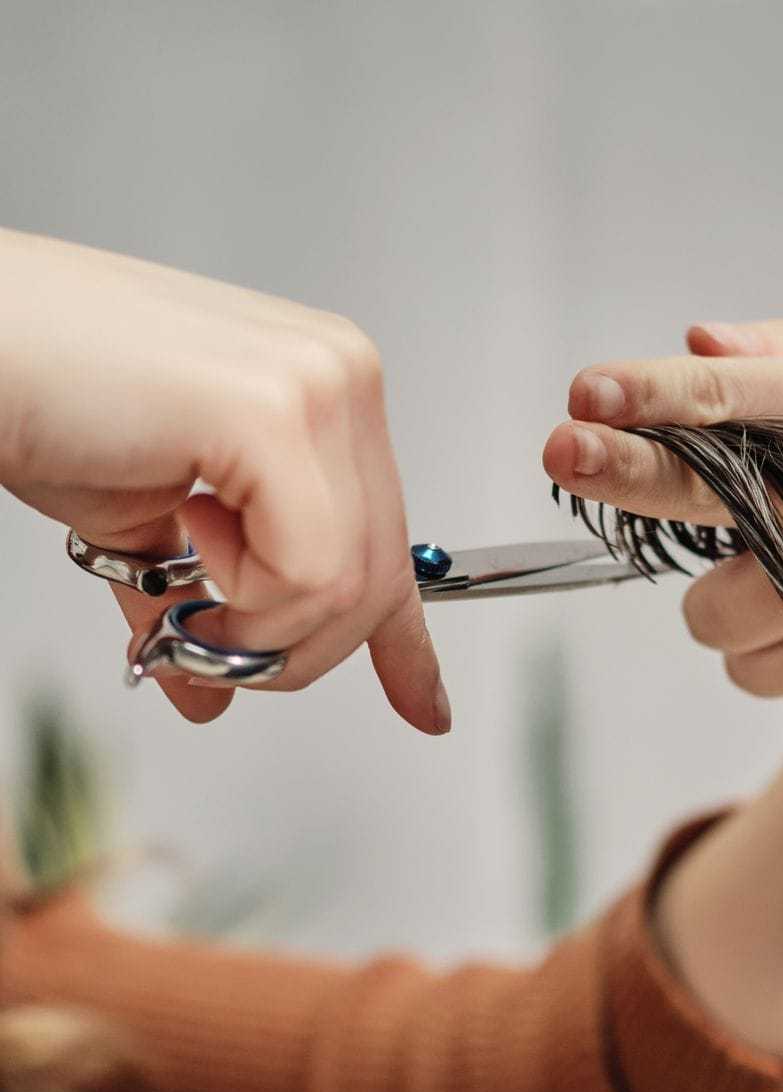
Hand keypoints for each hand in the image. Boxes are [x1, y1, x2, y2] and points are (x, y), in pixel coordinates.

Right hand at [0, 229, 446, 732]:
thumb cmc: (39, 404)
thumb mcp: (142, 527)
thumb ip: (195, 602)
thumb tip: (211, 694)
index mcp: (327, 392)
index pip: (392, 538)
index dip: (405, 640)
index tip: (425, 708)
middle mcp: (340, 376)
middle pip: (377, 575)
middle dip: (292, 646)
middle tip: (203, 646)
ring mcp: (319, 385)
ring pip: (348, 583)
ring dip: (254, 627)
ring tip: (180, 584)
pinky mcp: (275, 409)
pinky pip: (308, 568)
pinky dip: (244, 599)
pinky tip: (184, 541)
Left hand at [542, 320, 782, 697]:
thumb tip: (701, 340)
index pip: (740, 393)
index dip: (660, 393)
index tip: (587, 391)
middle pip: (716, 488)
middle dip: (632, 471)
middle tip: (565, 450)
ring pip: (714, 609)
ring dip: (718, 596)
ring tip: (774, 575)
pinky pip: (745, 668)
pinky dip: (754, 646)